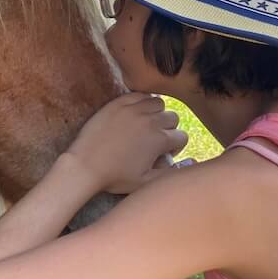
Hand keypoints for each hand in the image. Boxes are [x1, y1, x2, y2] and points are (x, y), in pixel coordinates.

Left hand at [64, 93, 188, 194]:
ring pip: (158, 103)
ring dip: (156, 113)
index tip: (163, 154)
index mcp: (159, 140)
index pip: (182, 137)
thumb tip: (193, 161)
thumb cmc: (115, 177)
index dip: (175, 147)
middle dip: (168, 129)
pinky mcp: (118, 103)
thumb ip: (172, 173)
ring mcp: (133, 109)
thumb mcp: (146, 183)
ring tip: (146, 125)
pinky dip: (141, 102)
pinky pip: (139, 95)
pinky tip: (135, 114)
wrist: (84, 165)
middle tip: (155, 140)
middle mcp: (150, 121)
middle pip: (173, 118)